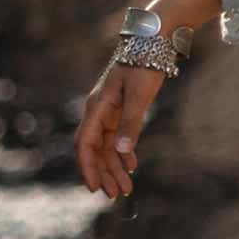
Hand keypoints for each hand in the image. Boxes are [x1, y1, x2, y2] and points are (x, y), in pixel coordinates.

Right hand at [74, 60, 164, 197]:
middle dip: (104, 173)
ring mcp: (109, 112)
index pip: (86, 144)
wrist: (152, 42)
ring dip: (115, 167)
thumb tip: (123, 151)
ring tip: (126, 189)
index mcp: (97, 108)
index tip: (93, 188)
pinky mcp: (121, 111)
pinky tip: (132, 166)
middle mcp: (99, 112)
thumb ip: (132, 123)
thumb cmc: (144, 66)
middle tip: (116, 195)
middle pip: (96, 150)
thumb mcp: (139, 96)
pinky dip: (124, 153)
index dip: (88, 167)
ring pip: (108, 146)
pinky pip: (118, 138)